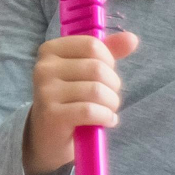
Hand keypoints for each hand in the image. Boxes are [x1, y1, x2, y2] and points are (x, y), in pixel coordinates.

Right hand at [23, 31, 138, 174]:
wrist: (47, 136)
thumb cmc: (69, 99)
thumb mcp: (85, 72)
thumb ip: (107, 53)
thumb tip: (131, 38)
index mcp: (50, 51)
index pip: (92, 45)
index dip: (108, 60)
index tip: (104, 75)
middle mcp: (43, 69)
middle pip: (97, 68)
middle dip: (113, 85)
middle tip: (108, 97)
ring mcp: (46, 92)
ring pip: (96, 90)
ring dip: (111, 104)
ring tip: (107, 110)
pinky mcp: (52, 115)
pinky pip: (91, 111)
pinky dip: (106, 117)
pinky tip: (106, 121)